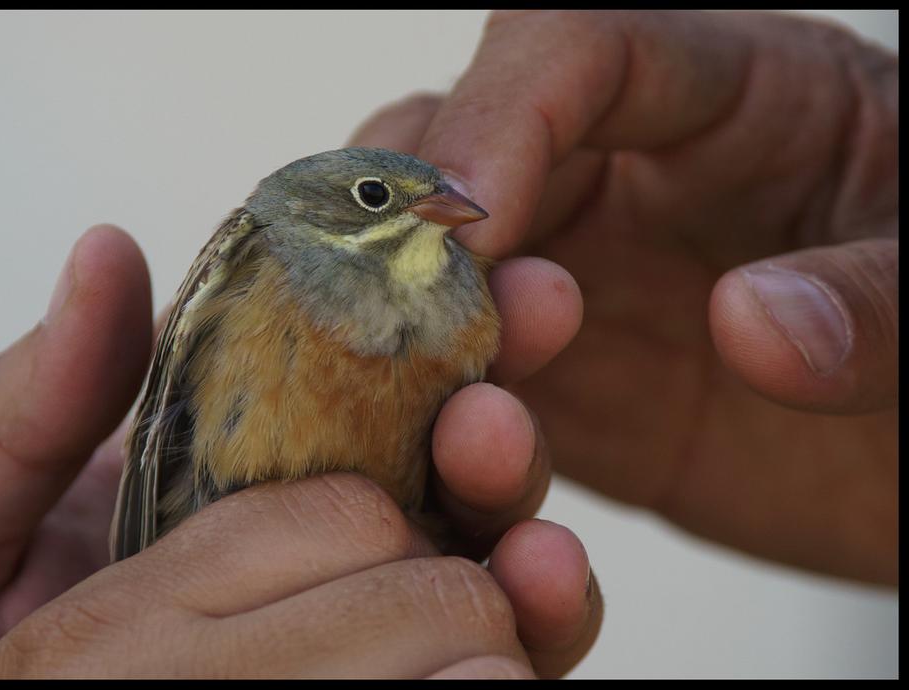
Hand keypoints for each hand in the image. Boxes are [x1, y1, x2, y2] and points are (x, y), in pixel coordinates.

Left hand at [0, 225, 598, 677]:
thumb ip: (32, 405)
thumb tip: (110, 251)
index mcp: (221, 475)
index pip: (338, 380)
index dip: (413, 313)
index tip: (476, 259)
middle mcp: (304, 547)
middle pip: (430, 458)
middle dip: (487, 388)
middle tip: (530, 324)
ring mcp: (358, 632)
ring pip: (480, 553)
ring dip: (520, 499)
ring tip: (515, 464)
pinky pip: (492, 663)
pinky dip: (541, 624)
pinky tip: (547, 586)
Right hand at [350, 10, 896, 584]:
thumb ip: (876, 301)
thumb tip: (753, 324)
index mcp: (721, 94)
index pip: (572, 50)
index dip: (499, 118)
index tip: (476, 217)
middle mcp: (618, 179)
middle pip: (452, 152)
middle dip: (414, 232)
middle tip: (429, 322)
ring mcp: (576, 286)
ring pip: (429, 279)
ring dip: (417, 352)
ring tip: (480, 433)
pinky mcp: (562, 394)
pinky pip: (467, 402)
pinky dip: (445, 443)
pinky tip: (477, 489)